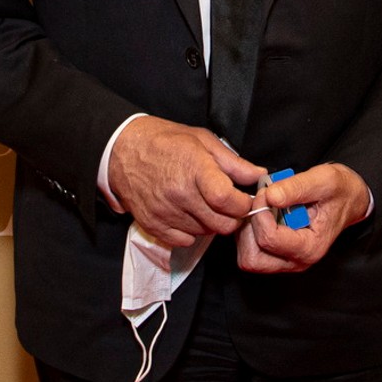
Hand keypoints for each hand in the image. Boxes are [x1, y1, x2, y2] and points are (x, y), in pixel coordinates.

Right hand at [107, 116, 262, 247]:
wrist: (122, 149)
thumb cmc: (164, 141)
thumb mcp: (202, 140)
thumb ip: (233, 162)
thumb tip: (258, 175)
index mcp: (194, 169)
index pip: (227, 200)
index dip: (243, 205)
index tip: (244, 200)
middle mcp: (179, 194)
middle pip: (221, 224)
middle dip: (232, 217)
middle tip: (228, 204)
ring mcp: (164, 212)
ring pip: (205, 233)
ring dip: (212, 223)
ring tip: (205, 204)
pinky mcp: (153, 225)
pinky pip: (184, 241)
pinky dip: (192, 232)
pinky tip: (189, 214)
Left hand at [234, 164, 369, 275]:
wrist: (347, 198)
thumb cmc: (338, 190)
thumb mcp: (322, 180)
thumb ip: (296, 187)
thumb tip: (270, 196)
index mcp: (310, 248)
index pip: (269, 239)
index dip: (260, 212)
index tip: (266, 192)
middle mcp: (297, 261)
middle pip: (253, 258)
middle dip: (250, 227)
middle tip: (261, 203)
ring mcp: (286, 260)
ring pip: (248, 257)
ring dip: (248, 230)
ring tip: (263, 207)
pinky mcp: (277, 256)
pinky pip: (251, 251)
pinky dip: (250, 232)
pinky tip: (263, 213)